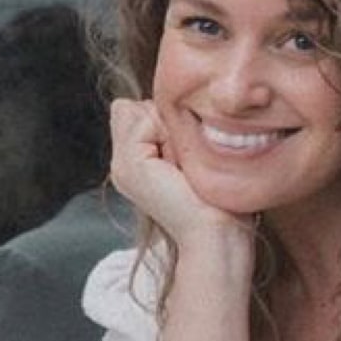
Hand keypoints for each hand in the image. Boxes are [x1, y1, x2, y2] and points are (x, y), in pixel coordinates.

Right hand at [110, 98, 247, 248]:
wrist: (216, 235)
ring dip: (169, 128)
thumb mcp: (194, 158)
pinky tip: (178, 166)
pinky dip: (167, 133)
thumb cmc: (218, 201)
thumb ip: (171, 132)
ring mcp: (123, 166)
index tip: (189, 158)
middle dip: (168, 123)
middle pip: (135, 107)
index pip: (137, 110)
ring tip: (183, 166)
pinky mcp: (130, 165)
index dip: (168, 122)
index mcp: (137, 164)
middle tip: (186, 164)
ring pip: (137, 110)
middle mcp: (124, 166)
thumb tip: (160, 106)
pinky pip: (143, 118)